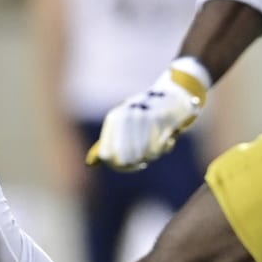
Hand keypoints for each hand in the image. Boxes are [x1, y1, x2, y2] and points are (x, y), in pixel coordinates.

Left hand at [86, 69, 203, 171]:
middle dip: (136, 163)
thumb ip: (106, 145)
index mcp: (114, 118)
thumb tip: (89, 163)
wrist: (172, 96)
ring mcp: (143, 116)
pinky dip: (165, 148)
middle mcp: (126, 116)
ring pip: (143, 155)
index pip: (106, 155)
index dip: (118, 165)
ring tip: (155, 148)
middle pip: (125, 159)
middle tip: (144, 160)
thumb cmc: (146, 116)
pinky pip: (159, 148)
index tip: (130, 165)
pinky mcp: (161, 118)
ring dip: (151, 155)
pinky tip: (168, 140)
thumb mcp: (123, 127)